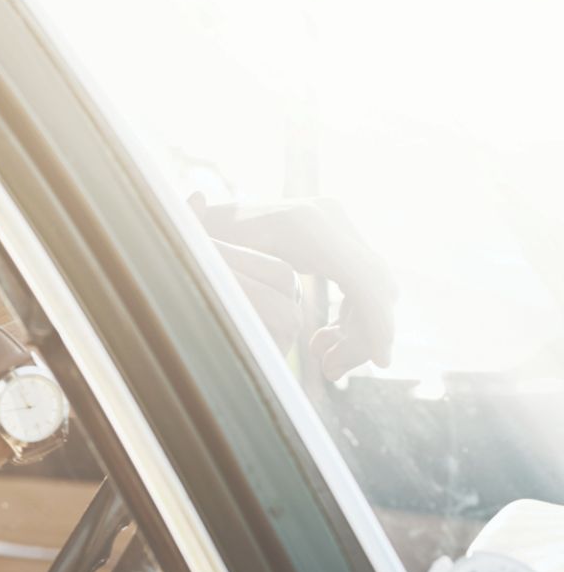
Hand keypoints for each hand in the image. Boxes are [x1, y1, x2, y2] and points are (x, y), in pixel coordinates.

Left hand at [191, 195, 397, 381]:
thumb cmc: (197, 241)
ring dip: (357, 330)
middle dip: (365, 335)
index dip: (376, 322)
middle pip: (375, 284)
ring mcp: (335, 222)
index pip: (362, 278)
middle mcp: (326, 215)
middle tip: (329, 371)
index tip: (380, 363)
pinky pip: (362, 281)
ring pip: (374, 286)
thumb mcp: (194, 245)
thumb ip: (191, 229)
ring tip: (324, 365)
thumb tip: (196, 199)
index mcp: (302, 224)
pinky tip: (322, 342)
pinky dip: (352, 315)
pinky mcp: (337, 237)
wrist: (207, 219)